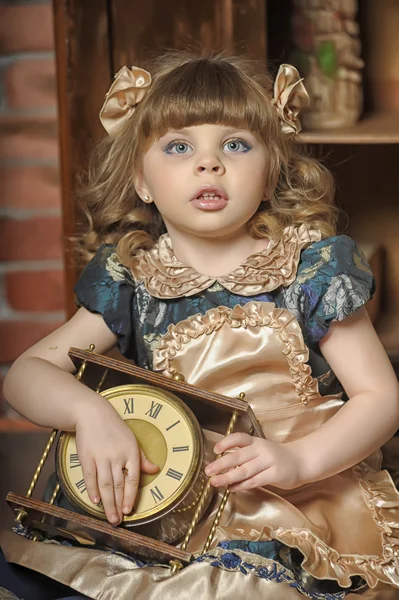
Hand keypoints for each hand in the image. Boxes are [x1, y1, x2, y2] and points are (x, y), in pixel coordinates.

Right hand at [75, 405, 157, 524]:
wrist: (93, 414)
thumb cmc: (115, 428)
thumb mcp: (132, 440)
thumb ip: (142, 458)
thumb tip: (155, 470)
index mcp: (131, 452)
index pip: (133, 479)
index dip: (131, 496)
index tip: (129, 510)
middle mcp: (117, 456)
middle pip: (118, 485)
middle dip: (118, 505)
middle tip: (117, 521)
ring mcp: (101, 456)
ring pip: (105, 484)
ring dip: (107, 503)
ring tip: (109, 517)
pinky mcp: (87, 456)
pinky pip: (90, 477)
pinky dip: (92, 490)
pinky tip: (95, 501)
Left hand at [204, 433, 306, 491]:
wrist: (302, 461)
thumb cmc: (277, 457)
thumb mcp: (261, 450)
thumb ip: (245, 456)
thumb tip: (222, 465)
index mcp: (256, 441)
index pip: (239, 438)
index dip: (226, 442)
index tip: (215, 449)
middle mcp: (261, 450)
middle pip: (238, 456)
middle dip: (221, 464)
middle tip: (208, 470)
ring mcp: (268, 462)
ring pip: (244, 471)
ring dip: (227, 477)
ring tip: (214, 482)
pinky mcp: (274, 475)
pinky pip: (254, 481)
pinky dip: (241, 486)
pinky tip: (230, 488)